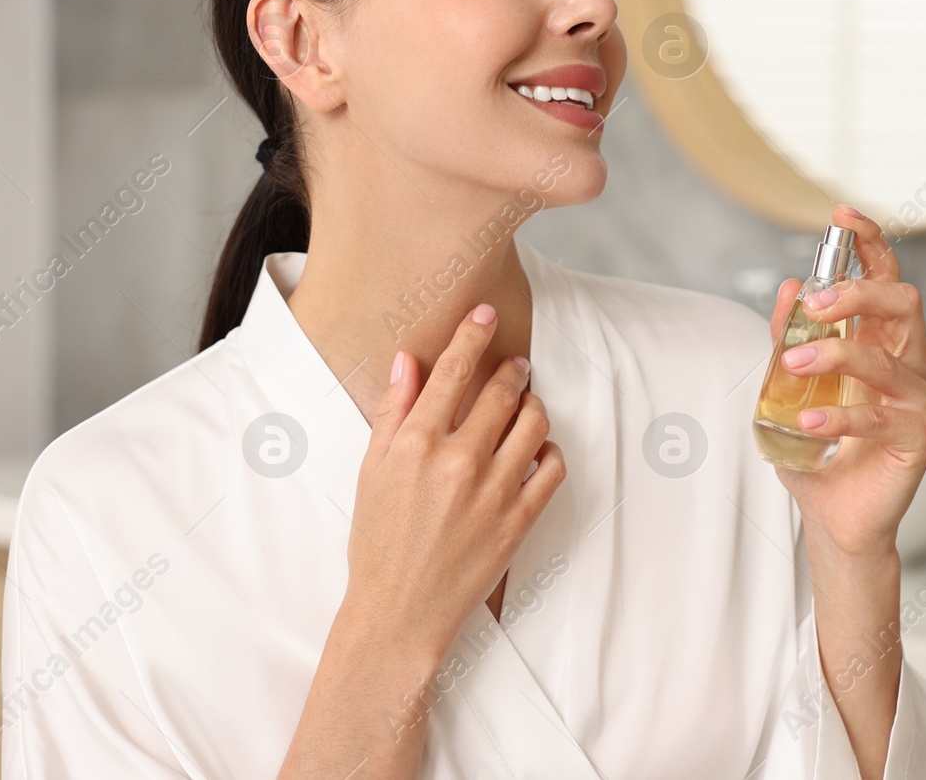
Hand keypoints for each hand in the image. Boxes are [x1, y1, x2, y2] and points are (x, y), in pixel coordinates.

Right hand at [346, 305, 566, 655]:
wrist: (400, 612)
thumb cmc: (379, 541)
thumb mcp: (372, 471)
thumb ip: (393, 412)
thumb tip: (408, 361)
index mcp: (415, 444)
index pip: (453, 371)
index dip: (472, 334)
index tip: (485, 314)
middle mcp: (458, 461)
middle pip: (502, 391)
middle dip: (512, 369)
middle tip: (514, 364)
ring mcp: (494, 491)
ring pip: (534, 422)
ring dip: (533, 406)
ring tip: (524, 408)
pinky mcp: (520, 521)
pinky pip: (553, 468)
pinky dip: (549, 450)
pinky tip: (535, 451)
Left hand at [767, 204, 925, 559]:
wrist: (832, 517)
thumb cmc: (816, 449)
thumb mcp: (787, 387)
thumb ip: (787, 338)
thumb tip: (786, 287)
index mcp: (882, 342)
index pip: (886, 278)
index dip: (870, 242)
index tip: (842, 215)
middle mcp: (910, 363)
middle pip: (903, 303)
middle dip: (859, 292)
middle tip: (817, 303)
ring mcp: (922, 400)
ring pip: (885, 359)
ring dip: (833, 355)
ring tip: (793, 364)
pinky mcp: (922, 438)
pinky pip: (879, 417)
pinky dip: (837, 416)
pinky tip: (805, 421)